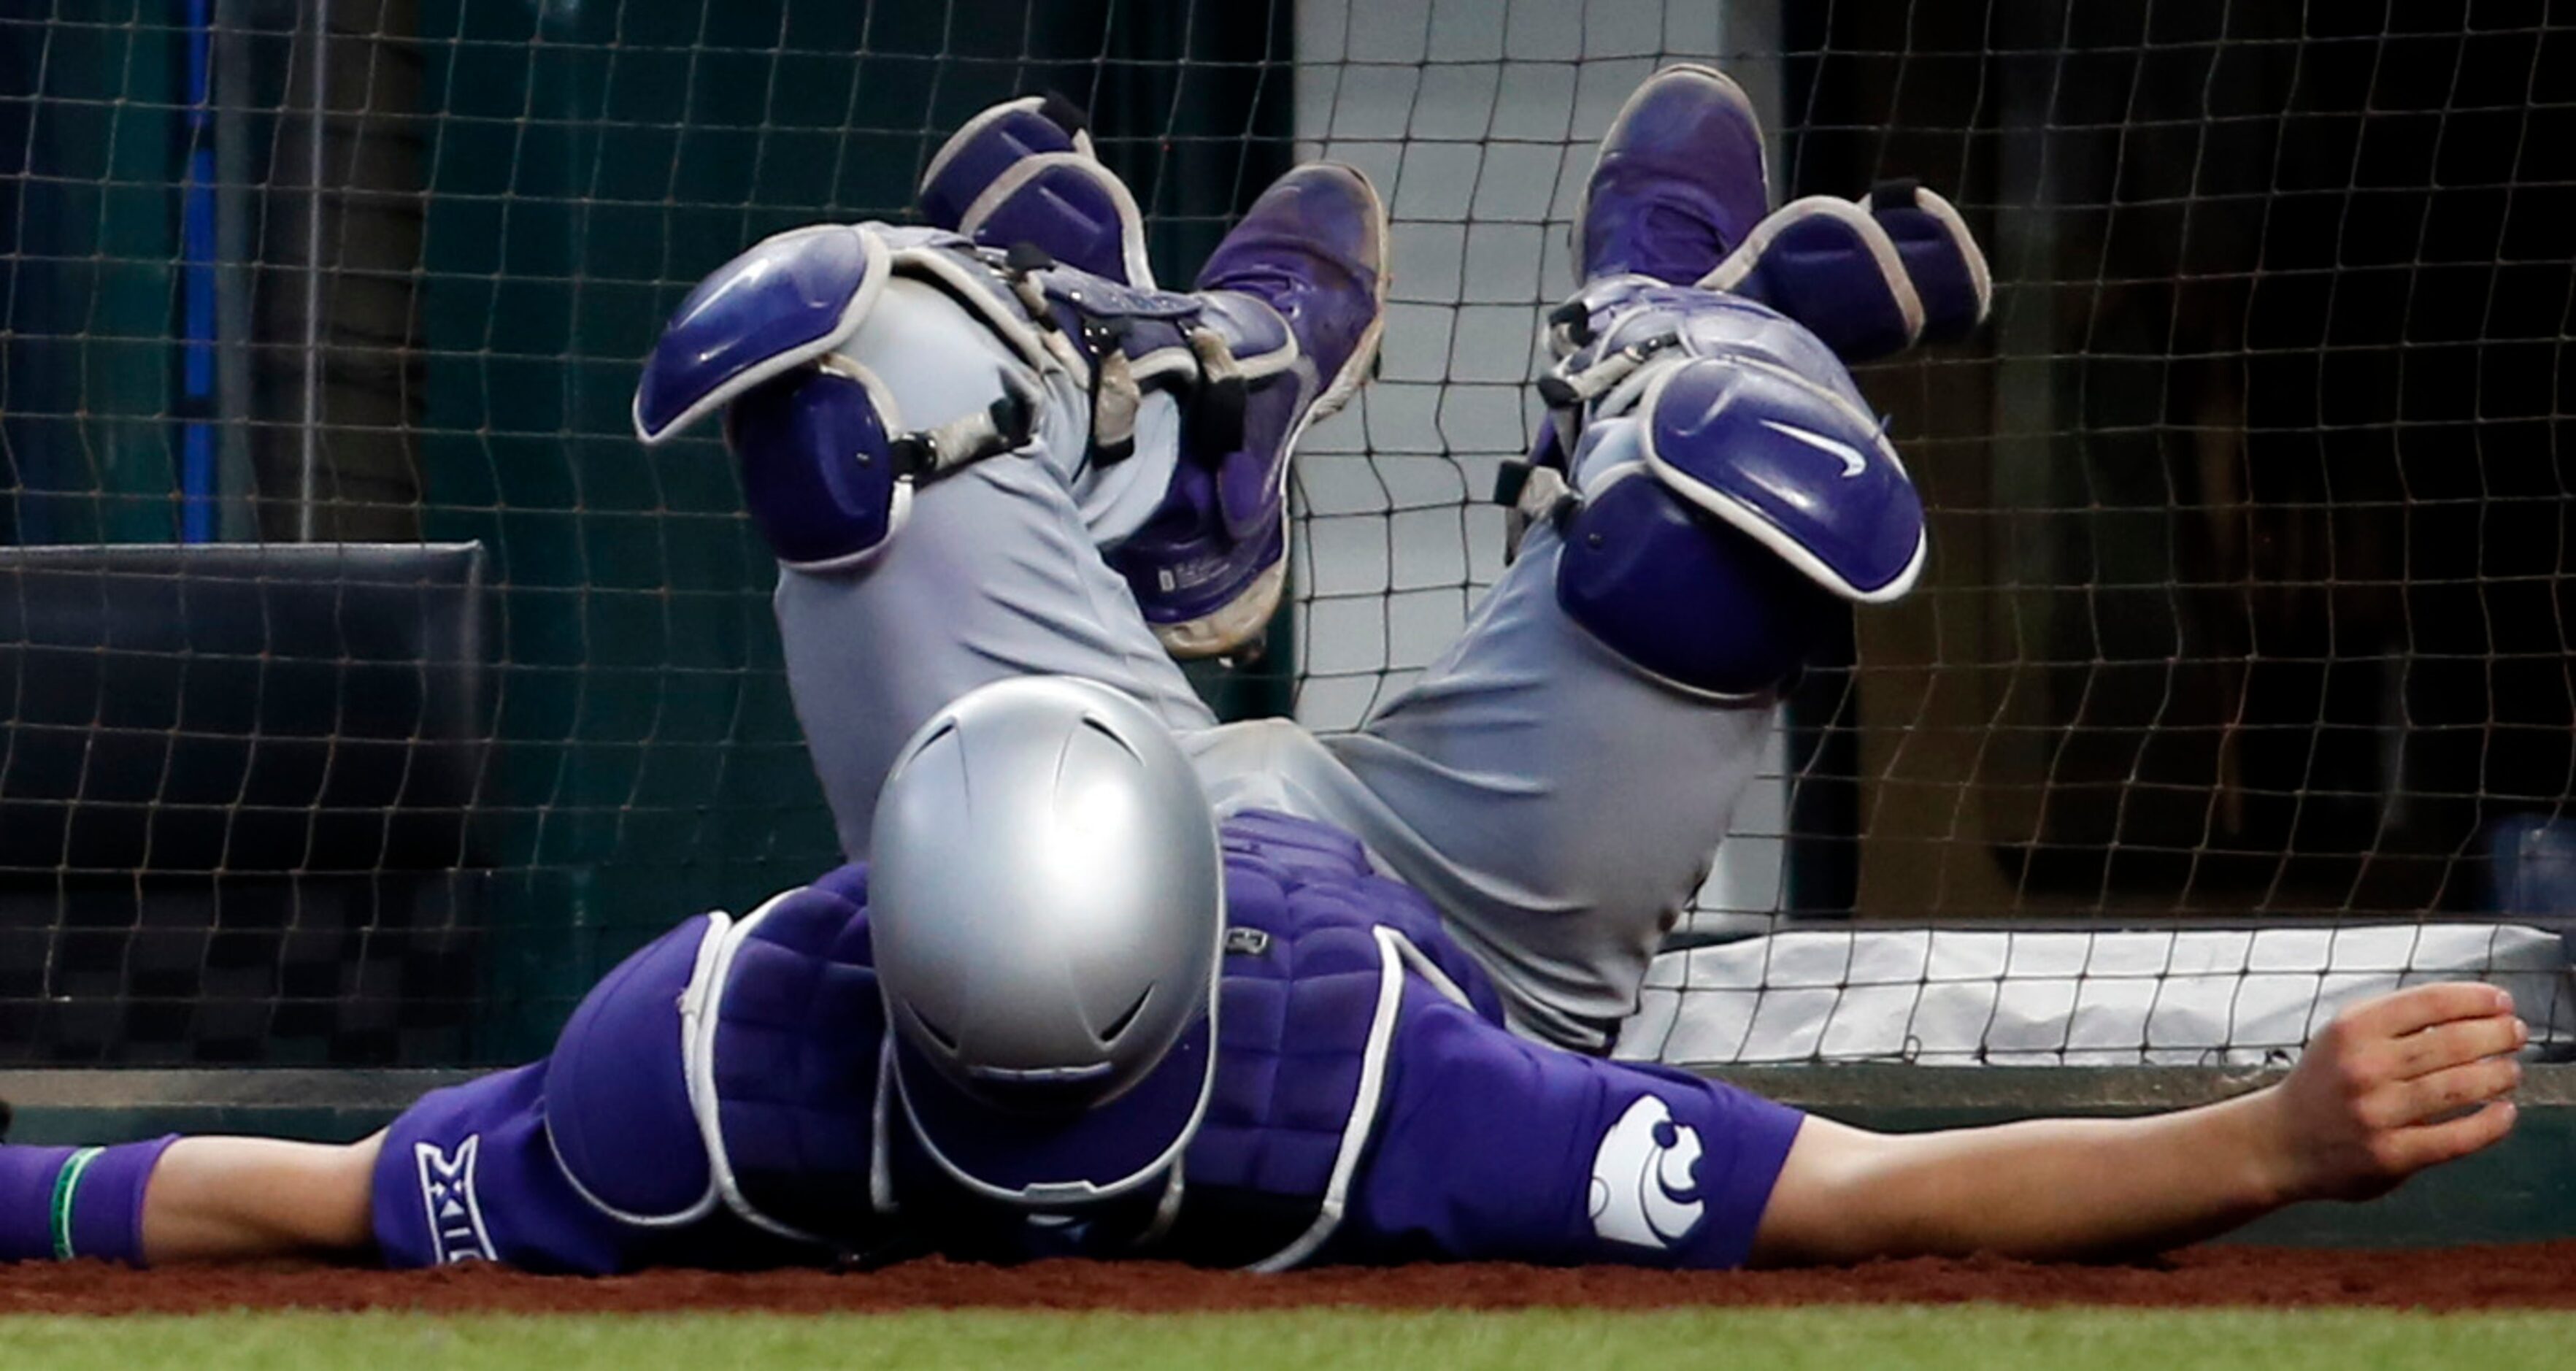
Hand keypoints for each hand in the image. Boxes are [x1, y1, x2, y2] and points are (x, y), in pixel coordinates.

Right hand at [2259, 982, 2525, 1203]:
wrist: (2279, 1140)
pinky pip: (2456, 1138)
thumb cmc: (2325, 1084)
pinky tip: (2505, 1112)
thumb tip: (2473, 1011)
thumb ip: (2396, 1021)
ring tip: (2510, 1071)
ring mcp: (2376, 1113)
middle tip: (2515, 1034)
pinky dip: (2490, 1124)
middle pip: (2453, 1043)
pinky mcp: (2390, 1155)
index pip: (2430, 1002)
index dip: (2476, 999)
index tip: (2502, 1002)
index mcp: (2352, 1028)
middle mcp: (2363, 1067)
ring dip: (2498, 1075)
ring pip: (2459, 1087)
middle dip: (2497, 1035)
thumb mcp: (2343, 1036)